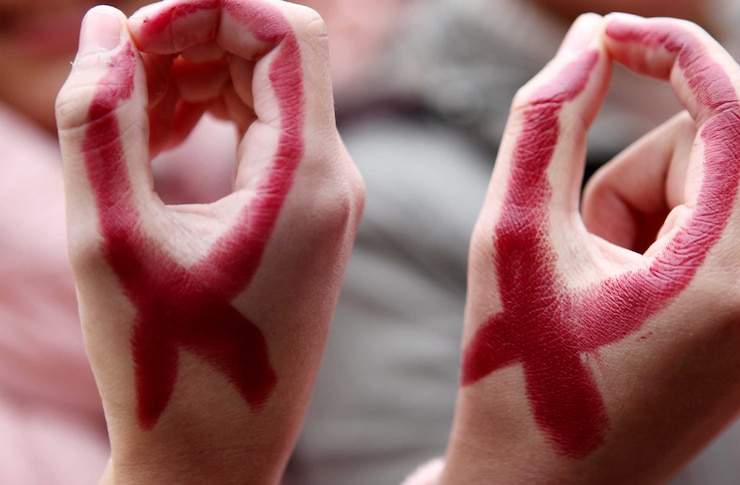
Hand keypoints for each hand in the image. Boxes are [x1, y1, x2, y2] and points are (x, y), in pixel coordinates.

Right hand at [55, 1, 362, 482]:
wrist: (217, 452)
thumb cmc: (164, 364)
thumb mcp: (109, 237)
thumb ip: (99, 120)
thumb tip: (108, 27)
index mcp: (309, 178)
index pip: (289, 32)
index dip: (210, 11)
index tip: (137, 38)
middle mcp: (335, 181)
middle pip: (276, 55)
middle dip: (192, 45)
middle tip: (118, 82)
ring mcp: (328, 201)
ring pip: (269, 92)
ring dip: (196, 83)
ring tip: (129, 123)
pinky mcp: (309, 219)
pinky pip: (267, 136)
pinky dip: (211, 121)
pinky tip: (158, 146)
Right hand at [441, 13, 739, 483]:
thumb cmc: (515, 371)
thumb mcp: (513, 238)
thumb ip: (546, 122)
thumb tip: (588, 38)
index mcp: (723, 280)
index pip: (736, 115)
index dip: (676, 52)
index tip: (612, 31)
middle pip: (707, 159)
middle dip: (626, 180)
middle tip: (572, 254)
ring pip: (707, 198)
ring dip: (635, 220)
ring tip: (591, 293)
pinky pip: (716, 237)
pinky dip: (659, 248)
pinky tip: (620, 309)